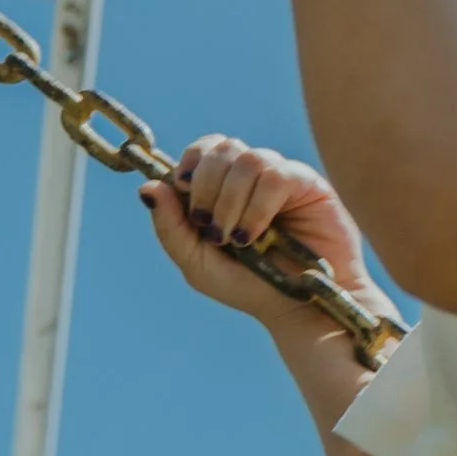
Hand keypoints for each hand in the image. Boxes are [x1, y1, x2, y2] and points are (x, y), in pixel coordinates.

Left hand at [142, 136, 389, 335]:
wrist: (298, 308)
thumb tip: (148, 187)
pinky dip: (258, 207)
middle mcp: (253, 177)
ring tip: (236, 239)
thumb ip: (170, 227)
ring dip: (231, 201)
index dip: (190, 164)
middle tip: (209, 226)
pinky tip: (255, 235)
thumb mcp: (197, 263)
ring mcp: (281, 178)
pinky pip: (276, 176)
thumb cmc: (249, 286)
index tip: (185, 193)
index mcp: (225, 187)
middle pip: (222, 148)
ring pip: (248, 160)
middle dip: (206, 186)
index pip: (204, 149)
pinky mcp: (309, 185)